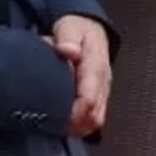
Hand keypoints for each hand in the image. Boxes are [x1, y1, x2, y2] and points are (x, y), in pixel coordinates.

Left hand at [52, 14, 111, 138]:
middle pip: (95, 112)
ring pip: (97, 118)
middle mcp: (103, 82)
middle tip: (53, 126)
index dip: (75, 109)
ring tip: (58, 128)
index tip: (58, 115)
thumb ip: (68, 39)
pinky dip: (82, 126)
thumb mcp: (70, 28)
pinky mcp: (100, 97)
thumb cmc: (77, 31)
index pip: (90, 95)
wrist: (90, 31)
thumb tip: (68, 51)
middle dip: (75, 122)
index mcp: (96, 65)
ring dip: (78, 126)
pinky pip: (96, 118)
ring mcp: (103, 91)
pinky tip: (66, 126)